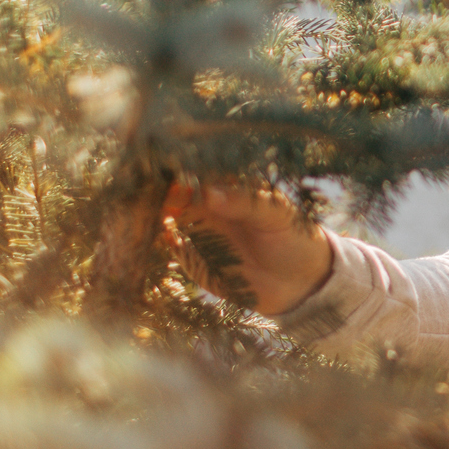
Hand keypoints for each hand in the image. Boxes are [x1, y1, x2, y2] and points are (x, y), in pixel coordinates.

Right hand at [164, 181, 335, 314]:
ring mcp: (196, 230)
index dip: (182, 167)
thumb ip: (245, 202)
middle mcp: (207, 204)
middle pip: (173, 189)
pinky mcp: (191, 257)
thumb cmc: (292, 237)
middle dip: (158, 188)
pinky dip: (162, 239)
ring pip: (165, 214)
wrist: (298, 281)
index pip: (198, 169)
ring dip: (153, 211)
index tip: (169, 169)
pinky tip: (165, 235)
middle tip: (150, 190)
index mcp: (229, 186)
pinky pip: (170, 245)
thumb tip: (209, 193)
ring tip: (152, 210)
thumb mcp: (276, 214)